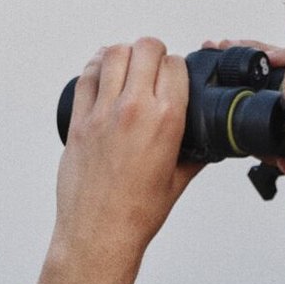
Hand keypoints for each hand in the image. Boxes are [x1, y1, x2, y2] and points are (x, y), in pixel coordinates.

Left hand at [45, 38, 198, 283]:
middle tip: (155, 66)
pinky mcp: (78, 121)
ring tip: (129, 68)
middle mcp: (134, 109)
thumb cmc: (137, 213)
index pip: (176, 65)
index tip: (176, 77)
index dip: (178, 67)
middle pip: (145, 48)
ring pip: (113, 53)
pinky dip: (97, 69)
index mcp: (166, 120)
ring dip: (124, 55)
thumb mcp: (179, 179)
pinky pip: (86, 77)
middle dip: (154, 52)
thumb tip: (206, 143)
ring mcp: (102, 113)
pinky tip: (104, 77)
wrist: (100, 235)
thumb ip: (196, 154)